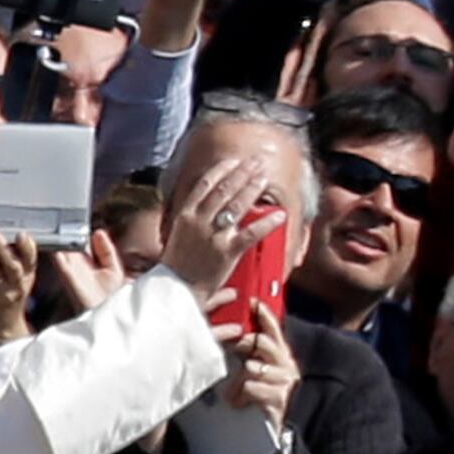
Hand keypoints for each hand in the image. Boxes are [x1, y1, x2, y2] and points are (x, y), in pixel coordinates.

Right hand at [161, 158, 283, 300]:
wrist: (172, 292)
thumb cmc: (174, 268)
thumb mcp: (176, 240)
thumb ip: (193, 225)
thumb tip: (205, 215)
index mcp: (184, 216)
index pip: (204, 185)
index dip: (221, 170)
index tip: (233, 161)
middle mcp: (198, 221)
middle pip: (224, 190)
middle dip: (242, 173)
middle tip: (256, 162)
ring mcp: (213, 236)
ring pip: (237, 205)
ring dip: (252, 188)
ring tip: (264, 178)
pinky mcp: (227, 252)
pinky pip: (251, 233)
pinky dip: (268, 223)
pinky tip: (280, 214)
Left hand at [217, 308, 300, 421]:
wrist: (281, 430)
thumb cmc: (266, 399)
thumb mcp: (261, 375)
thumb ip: (253, 357)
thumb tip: (235, 339)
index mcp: (282, 356)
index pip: (274, 329)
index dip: (264, 315)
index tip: (252, 302)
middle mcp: (286, 365)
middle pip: (263, 343)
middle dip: (244, 344)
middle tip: (233, 349)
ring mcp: (284, 382)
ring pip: (253, 367)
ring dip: (239, 380)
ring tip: (233, 392)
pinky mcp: (279, 399)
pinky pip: (253, 388)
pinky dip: (241, 396)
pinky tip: (239, 403)